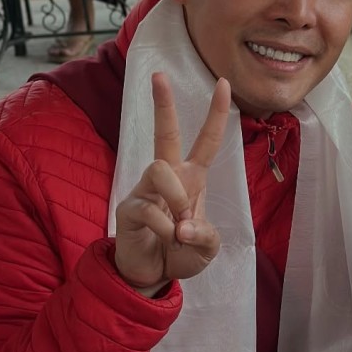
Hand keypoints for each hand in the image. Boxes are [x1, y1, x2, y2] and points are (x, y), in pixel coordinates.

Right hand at [113, 73, 230, 294]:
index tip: (223, 82)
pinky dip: (166, 229)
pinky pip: (151, 208)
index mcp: (192, 178)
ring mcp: (145, 190)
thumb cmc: (181, 253)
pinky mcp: (128, 208)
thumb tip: (183, 224)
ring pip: (160, 169)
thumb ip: (205, 235)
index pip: (206, 141)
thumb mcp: (207, 248)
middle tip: (159, 74)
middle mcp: (167, 177)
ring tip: (179, 228)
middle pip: (164, 133)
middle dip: (163, 103)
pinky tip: (165, 240)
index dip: (216, 113)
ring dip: (177, 198)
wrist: (152, 277)